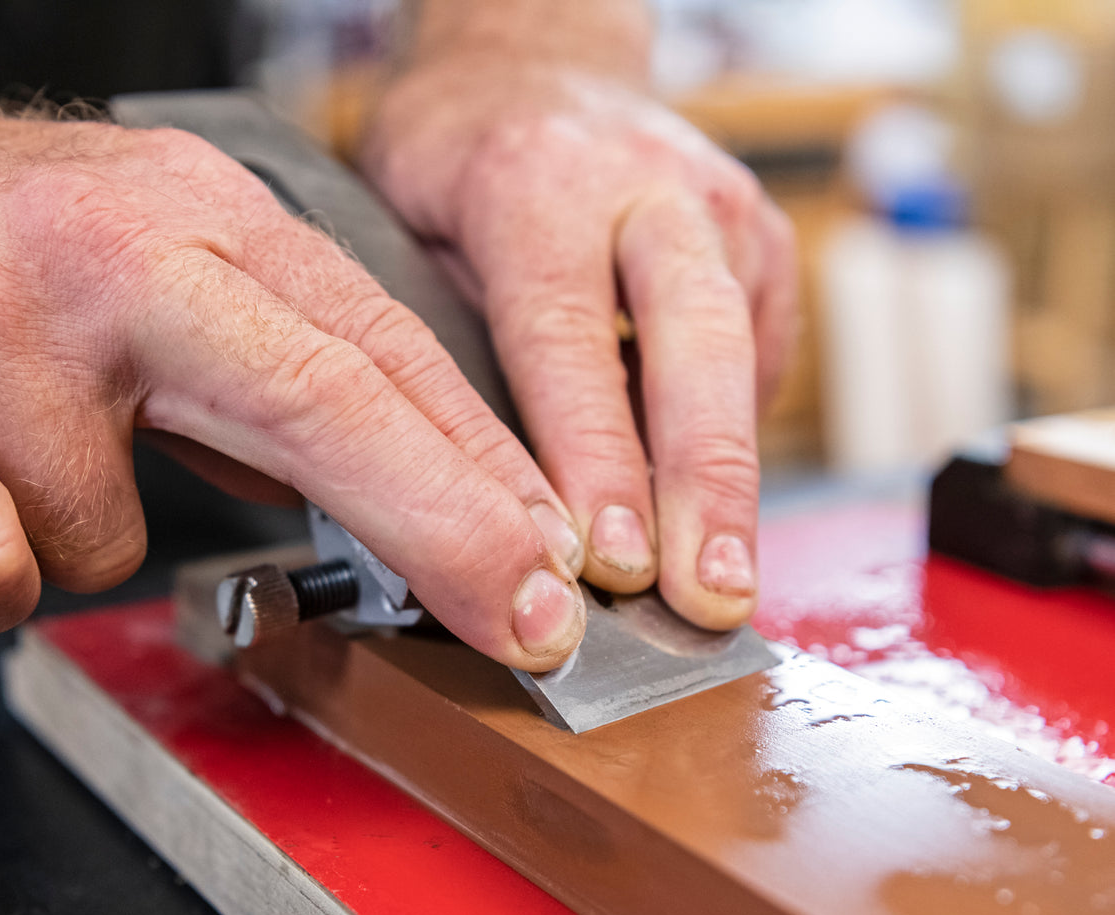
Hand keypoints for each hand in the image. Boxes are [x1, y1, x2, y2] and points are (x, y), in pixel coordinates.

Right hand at [0, 97, 589, 669]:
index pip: (384, 352)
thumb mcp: (169, 273)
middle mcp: (117, 258)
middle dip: (448, 529)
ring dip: (92, 541)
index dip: (482, 469)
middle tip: (528, 619)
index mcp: (205, 227)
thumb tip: (402, 498)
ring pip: (117, 537)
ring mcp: (0, 324)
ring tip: (23, 457)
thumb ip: (278, 372)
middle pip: (326, 404)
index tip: (553, 560)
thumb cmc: (13, 254)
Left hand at [360, 57, 797, 629]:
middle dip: (702, 487)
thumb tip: (482, 493)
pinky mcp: (761, 246)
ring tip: (725, 586)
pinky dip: (739, 446)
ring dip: (736, 487)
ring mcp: (720, 213)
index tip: (610, 560)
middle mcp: (647, 192)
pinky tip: (720, 520)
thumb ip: (447, 338)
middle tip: (705, 594)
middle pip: (692, 350)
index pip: (569, 342)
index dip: (596, 461)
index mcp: (537, 186)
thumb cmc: (463, 156)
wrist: (541, 65)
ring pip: (740, 360)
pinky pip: (758, 361)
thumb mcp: (407, 223)